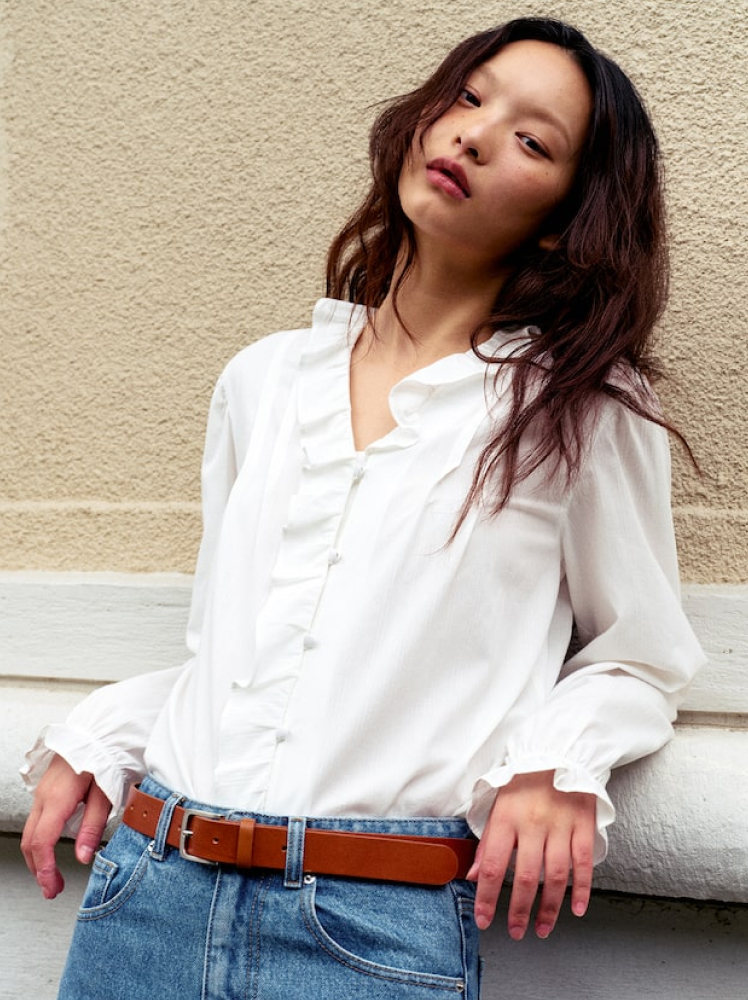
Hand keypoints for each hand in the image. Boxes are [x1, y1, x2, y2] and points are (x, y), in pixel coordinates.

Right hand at [21, 754, 110, 898]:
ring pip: (29, 833)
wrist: (95, 734)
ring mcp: (41, 794)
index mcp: (58, 799)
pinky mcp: (45, 792)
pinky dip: (38, 843)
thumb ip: (93, 825)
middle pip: (30, 842)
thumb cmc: (103, 758)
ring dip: (36, 858)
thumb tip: (83, 856)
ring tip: (50, 876)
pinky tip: (49, 851)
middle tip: (52, 889)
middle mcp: (44, 797)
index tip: (51, 886)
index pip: (42, 842)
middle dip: (38, 870)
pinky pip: (35, 822)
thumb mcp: (105, 793)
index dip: (44, 869)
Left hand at [467, 770, 595, 938]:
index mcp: (506, 818)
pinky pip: (583, 864)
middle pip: (524, 877)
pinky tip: (576, 909)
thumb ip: (486, 842)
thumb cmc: (523, 781)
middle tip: (515, 931)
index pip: (492, 865)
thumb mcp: (496, 805)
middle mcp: (533, 824)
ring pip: (555, 876)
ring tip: (542, 928)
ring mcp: (560, 826)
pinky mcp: (584, 826)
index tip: (484, 920)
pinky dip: (581, 890)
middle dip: (518, 911)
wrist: (558, 752)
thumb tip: (472, 876)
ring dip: (549, 908)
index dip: (486, 897)